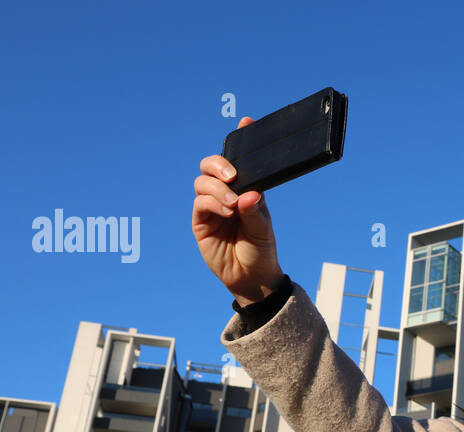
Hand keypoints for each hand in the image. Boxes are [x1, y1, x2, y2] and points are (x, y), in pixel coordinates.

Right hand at [193, 116, 283, 303]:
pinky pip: (200, 204)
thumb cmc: (261, 251)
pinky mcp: (201, 222)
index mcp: (246, 188)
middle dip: (219, 163)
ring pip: (203, 182)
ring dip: (217, 189)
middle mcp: (227, 193)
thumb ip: (256, 210)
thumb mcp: (263, 229)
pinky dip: (212, 203)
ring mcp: (212, 206)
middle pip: (212, 165)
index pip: (241, 160)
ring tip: (233, 205)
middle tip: (232, 176)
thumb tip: (249, 192)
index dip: (241, 139)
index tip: (246, 121)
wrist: (252, 279)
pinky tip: (226, 212)